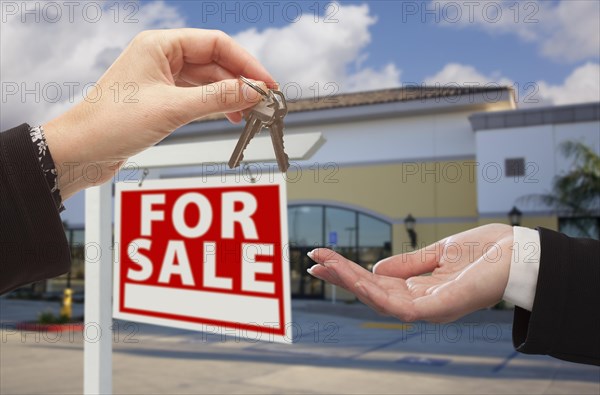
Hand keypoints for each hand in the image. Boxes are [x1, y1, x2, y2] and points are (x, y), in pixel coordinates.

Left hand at [43, 29, 275, 198]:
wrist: (80, 152)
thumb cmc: (110, 123)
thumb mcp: (172, 109)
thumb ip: (217, 98)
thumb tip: (253, 91)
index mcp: (160, 45)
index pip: (216, 44)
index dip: (246, 63)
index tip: (266, 84)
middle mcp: (161, 58)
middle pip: (214, 63)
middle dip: (240, 82)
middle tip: (263, 103)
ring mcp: (161, 79)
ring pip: (207, 82)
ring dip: (230, 96)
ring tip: (249, 113)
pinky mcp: (160, 100)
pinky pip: (197, 97)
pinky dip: (215, 106)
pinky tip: (228, 116)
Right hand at [308, 224, 512, 322]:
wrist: (521, 253)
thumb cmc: (486, 252)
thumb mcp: (439, 253)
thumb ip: (409, 263)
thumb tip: (376, 270)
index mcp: (421, 289)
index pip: (377, 283)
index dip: (350, 272)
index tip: (324, 258)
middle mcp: (422, 302)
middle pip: (372, 292)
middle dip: (341, 277)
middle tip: (312, 261)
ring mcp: (430, 307)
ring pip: (379, 300)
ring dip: (350, 283)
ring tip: (324, 265)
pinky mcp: (440, 308)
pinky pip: (399, 305)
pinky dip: (374, 293)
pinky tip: (356, 279)